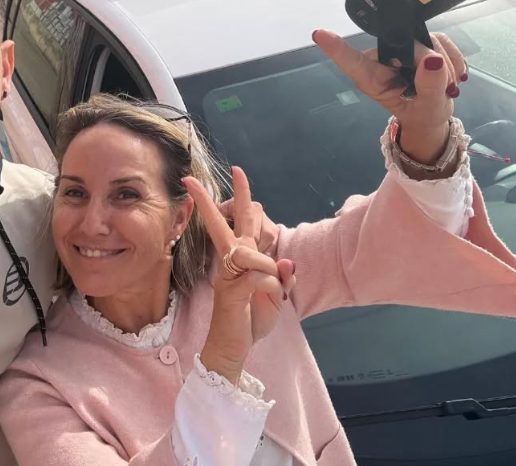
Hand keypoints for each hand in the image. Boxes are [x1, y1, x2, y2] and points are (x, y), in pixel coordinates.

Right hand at [183, 167, 295, 385]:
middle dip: (237, 195)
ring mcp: (228, 274)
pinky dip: (271, 288)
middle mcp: (232, 261)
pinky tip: (272, 300)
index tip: (237, 171)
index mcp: (243, 258)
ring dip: (267, 267)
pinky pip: (258, 278)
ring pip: (248, 252)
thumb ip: (283, 278)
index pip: (243, 221)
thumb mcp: (275, 297)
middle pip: (231, 221)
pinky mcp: (230, 290)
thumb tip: (287, 263)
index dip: (241, 196)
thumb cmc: (252, 318)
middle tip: (237, 169)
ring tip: (273, 290)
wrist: (233, 347)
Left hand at [312, 29, 467, 163]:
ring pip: (427, 41)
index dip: (337, 48)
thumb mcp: (428, 109)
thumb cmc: (421, 115)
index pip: (352, 61)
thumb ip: (430, 87)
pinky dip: (453, 57)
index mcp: (372, 79)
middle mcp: (382, 61)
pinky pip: (440, 39)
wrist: (433, 114)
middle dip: (431, 62)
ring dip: (446, 64)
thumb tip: (433, 61)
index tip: (318, 34)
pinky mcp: (420, 43)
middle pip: (405, 45)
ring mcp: (401, 50)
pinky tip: (455, 76)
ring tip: (450, 86)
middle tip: (446, 85)